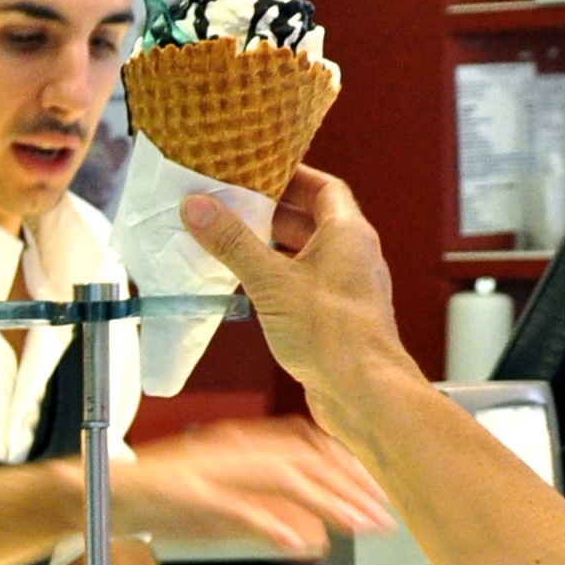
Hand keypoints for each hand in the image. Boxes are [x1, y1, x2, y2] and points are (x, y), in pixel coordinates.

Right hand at [121, 414, 393, 556]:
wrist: (100, 493)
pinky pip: (236, 505)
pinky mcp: (188, 492)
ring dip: (325, 498)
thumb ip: (268, 517)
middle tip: (383, 516)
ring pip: (280, 476)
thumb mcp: (225, 508)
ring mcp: (212, 467)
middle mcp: (232, 449)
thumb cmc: (162, 499)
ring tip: (359, 522)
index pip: (307, 446)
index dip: (346, 466)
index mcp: (241, 446)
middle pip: (303, 459)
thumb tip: (314, 536)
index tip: (378, 490)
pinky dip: (269, 522)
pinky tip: (298, 542)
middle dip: (348, 486)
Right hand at [180, 165, 412, 436]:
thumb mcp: (272, 282)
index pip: (324, 186)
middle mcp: (353, 256)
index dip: (292, 175)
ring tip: (233, 242)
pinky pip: (304, 284)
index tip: (259, 170)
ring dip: (272, 247)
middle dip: (272, 212)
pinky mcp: (335, 316)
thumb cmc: (336, 336)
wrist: (364, 393)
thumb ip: (234, 244)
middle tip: (235, 206)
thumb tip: (200, 208)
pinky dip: (278, 278)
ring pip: (306, 254)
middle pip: (311, 219)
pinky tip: (249, 286)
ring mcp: (346, 287)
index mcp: (348, 234)